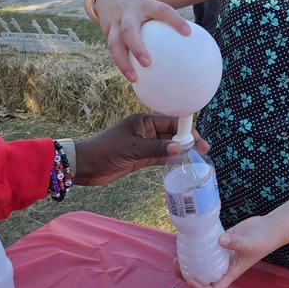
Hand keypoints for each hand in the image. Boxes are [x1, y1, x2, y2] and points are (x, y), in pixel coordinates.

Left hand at [74, 114, 208, 185]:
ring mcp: (144, 144)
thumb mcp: (132, 149)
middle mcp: (146, 130)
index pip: (170, 122)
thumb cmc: (105, 151)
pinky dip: (171, 159)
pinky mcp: (141, 157)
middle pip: (172, 134)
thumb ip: (156, 149)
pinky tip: (182, 163)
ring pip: (168, 146)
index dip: (186, 130)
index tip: (198, 139)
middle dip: (187, 140)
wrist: (85, 166)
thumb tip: (179, 148)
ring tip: (197, 157)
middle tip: (203, 150)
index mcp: (143, 121)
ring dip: (181, 150)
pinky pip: (160, 156)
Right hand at [94, 0, 190, 80]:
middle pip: (128, 30)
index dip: (174, 20)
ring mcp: (114, 22)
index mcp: (145, 4)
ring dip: (123, 62)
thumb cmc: (141, 4)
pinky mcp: (106, 31)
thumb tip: (189, 42)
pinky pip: (113, 49)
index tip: (187, 32)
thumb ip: (165, 20)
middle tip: (147, 64)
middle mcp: (128, 13)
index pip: (162, 10)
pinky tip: (130, 75)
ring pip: (114, 44)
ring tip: (134, 78)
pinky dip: (121, 62)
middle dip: (137, 47)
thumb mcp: (152, 5)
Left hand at [173, 215, 277, 287]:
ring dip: (188, 265)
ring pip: (200, 266)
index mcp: (229, 274)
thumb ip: (236, 242)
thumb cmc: (262, 241)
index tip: (190, 280)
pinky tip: (188, 241)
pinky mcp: (219, 243)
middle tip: (177, 264)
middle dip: (186, 276)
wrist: (267, 228)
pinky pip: (204, 250)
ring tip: (178, 256)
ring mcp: (219, 256)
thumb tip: (220, 240)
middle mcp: (222, 268)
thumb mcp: (250, 243)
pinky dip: (194, 250)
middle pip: (201, 280)